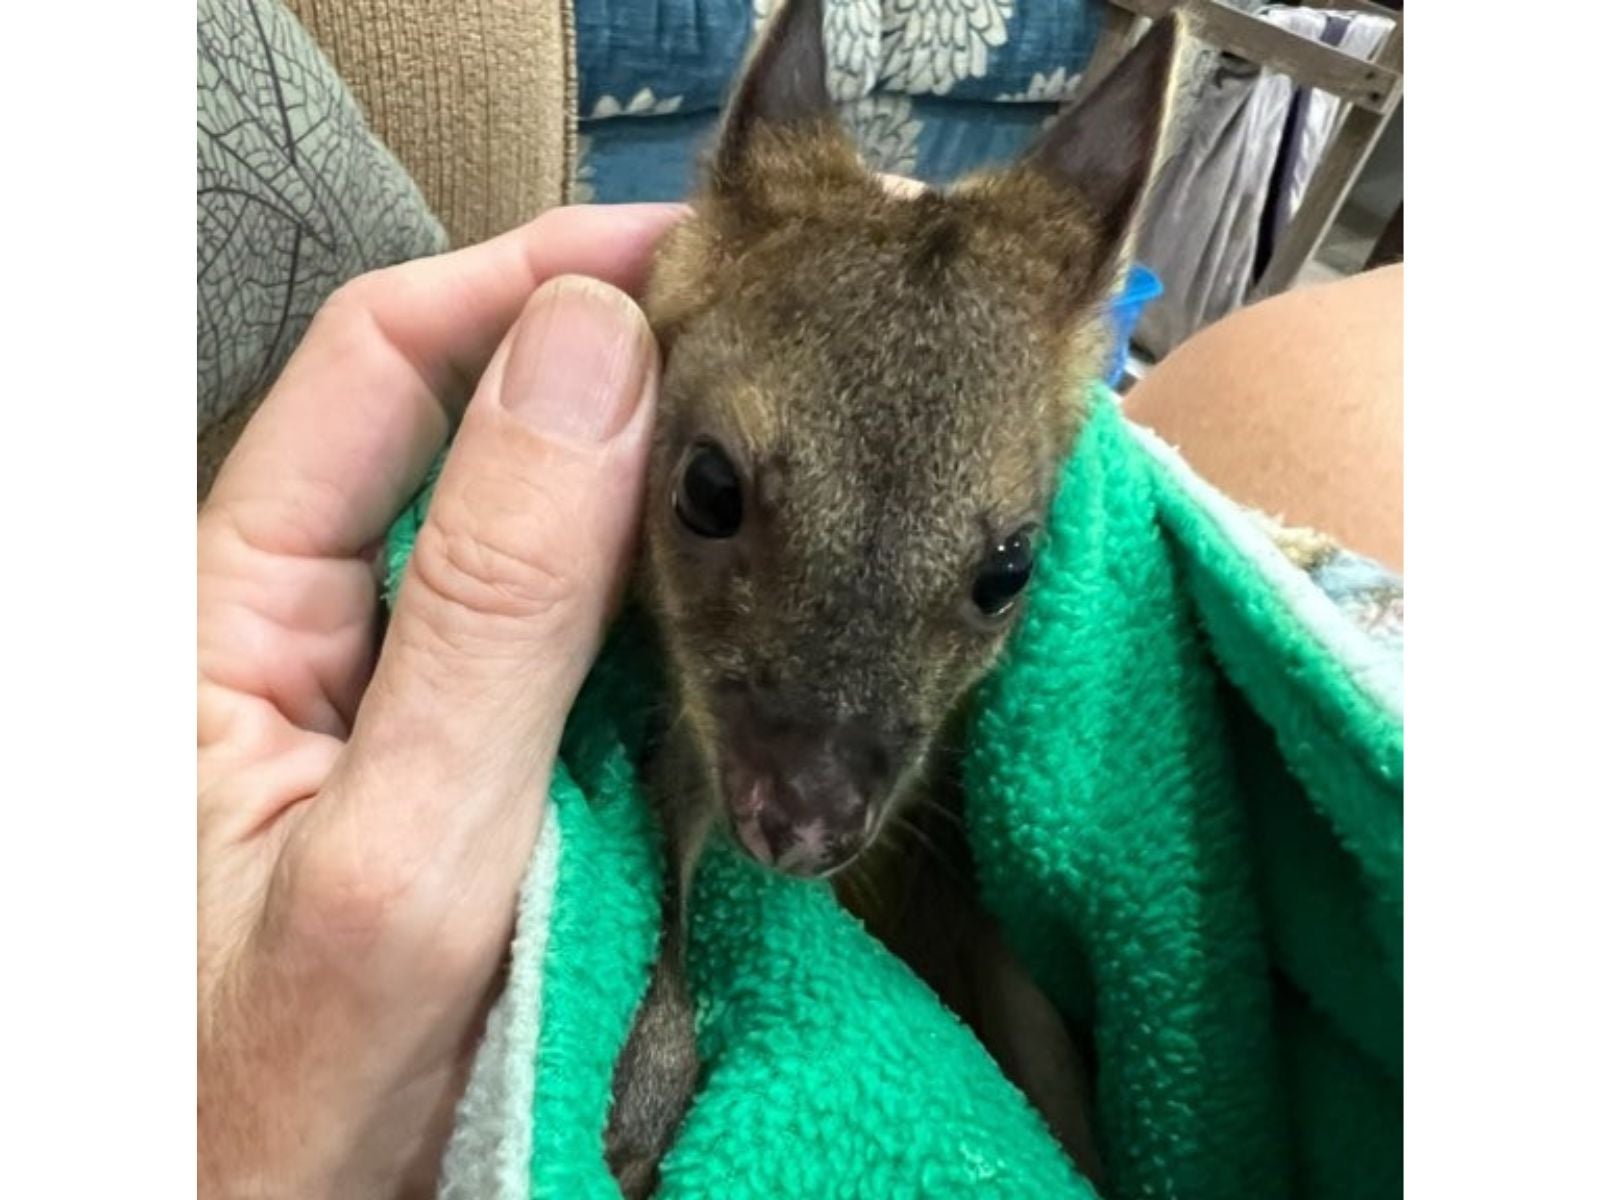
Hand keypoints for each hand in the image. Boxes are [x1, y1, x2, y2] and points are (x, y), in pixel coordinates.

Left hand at [198, 203, 683, 1196]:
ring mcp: (403, 694)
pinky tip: (746, 604)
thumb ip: (497, 609)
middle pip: (471, 426)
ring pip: (541, 535)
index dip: (531, 280)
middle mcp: (312, 626)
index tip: (687, 258)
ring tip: (785, 462)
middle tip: (773, 350)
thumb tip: (594, 362)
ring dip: (656, 497)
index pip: (383, 359)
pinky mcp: (473, 764)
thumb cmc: (283, 1112)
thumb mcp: (404, 853)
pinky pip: (579, 645)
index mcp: (228, 609)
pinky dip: (667, 612)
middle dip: (618, 373)